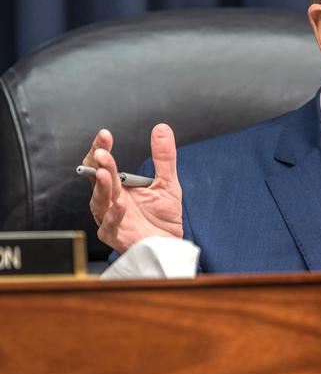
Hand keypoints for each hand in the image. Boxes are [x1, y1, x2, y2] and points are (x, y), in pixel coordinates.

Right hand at [84, 124, 182, 252]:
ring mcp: (110, 219)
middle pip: (98, 180)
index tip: (104, 135)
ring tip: (105, 174)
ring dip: (102, 187)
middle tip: (102, 153)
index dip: (101, 150)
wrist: (170, 245)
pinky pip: (110, 226)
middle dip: (99, 166)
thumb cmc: (163, 216)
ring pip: (99, 202)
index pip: (103, 165)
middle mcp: (110, 201)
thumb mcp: (167, 182)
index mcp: (118, 187)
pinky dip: (114, 215)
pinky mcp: (116, 236)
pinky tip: (120, 205)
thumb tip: (161, 128)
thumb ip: (164, 157)